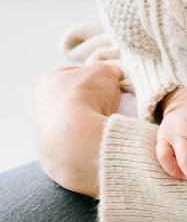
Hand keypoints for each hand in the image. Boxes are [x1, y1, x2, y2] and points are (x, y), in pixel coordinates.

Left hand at [30, 62, 123, 197]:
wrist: (77, 137)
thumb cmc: (87, 97)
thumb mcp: (107, 72)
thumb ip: (110, 71)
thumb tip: (115, 77)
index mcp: (45, 81)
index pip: (72, 74)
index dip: (92, 77)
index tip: (105, 84)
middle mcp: (36, 104)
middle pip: (66, 98)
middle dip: (84, 100)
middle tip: (103, 103)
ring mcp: (40, 129)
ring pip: (65, 121)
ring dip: (81, 121)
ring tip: (100, 123)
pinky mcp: (47, 150)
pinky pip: (69, 140)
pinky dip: (81, 139)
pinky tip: (94, 137)